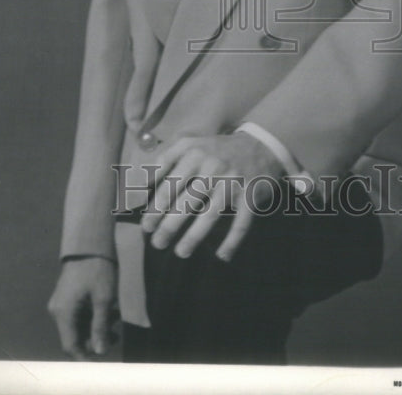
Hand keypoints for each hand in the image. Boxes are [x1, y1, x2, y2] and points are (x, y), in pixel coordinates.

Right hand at [47, 256, 117, 358]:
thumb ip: (101, 327)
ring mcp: (62, 304)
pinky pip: (79, 316)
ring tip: (114, 318)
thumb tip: (100, 352)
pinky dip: (93, 317)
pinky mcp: (68, 297)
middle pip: (75, 337)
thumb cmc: (97, 268)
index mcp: (63, 313)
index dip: (86, 356)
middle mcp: (59, 311)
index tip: (104, 354)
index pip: (70, 346)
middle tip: (115, 333)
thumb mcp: (104, 298)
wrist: (90, 242)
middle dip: (95, 339)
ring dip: (96, 327)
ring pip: (78, 327)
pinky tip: (108, 310)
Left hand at [139, 132, 284, 261]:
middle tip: (157, 242)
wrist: (261, 145)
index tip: (145, 225)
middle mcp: (212, 166)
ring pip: (210, 215)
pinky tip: (222, 255)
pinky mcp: (250, 194)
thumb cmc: (216, 150)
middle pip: (185, 202)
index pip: (168, 184)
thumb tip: (139, 185)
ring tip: (180, 252)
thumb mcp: (190, 145)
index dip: (154, 207)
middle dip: (168, 226)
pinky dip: (232, 241)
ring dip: (193, 237)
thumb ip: (164, 160)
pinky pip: (241, 222)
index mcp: (193, 153)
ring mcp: (232, 181)